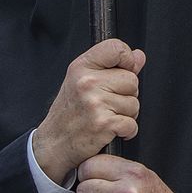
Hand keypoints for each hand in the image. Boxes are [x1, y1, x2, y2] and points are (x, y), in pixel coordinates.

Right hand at [33, 38, 145, 183]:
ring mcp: (95, 103)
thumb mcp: (84, 82)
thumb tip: (139, 56)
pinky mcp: (103, 123)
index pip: (116, 48)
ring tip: (105, 116)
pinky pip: (132, 124)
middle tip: (106, 104)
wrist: (53, 144)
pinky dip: (126, 131)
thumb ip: (113, 67)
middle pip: (132, 80)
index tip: (123, 70)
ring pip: (134, 103)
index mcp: (81, 67)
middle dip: (126, 94)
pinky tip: (109, 130)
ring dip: (126, 114)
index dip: (127, 59)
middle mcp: (87, 82)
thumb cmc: (70, 113)